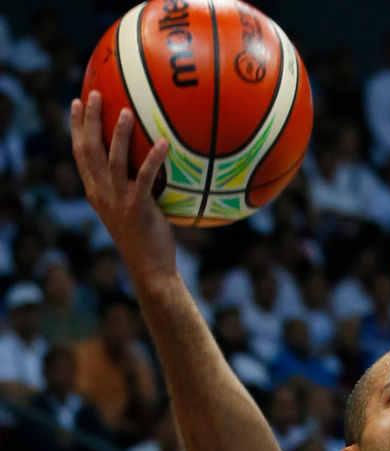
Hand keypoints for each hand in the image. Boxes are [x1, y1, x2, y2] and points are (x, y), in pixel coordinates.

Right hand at [70, 91, 175, 289]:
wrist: (150, 269)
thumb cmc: (146, 240)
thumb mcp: (132, 209)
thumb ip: (132, 187)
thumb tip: (148, 165)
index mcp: (96, 192)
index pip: (80, 154)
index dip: (77, 127)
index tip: (78, 103)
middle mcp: (101, 193)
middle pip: (88, 150)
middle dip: (89, 121)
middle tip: (95, 94)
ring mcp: (117, 201)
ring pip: (112, 160)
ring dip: (118, 134)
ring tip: (125, 111)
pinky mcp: (137, 208)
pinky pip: (144, 178)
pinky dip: (153, 159)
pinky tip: (164, 143)